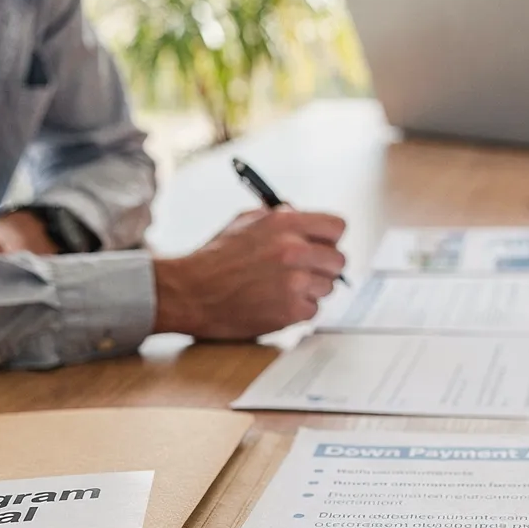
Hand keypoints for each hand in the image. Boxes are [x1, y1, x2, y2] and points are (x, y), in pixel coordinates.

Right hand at [152, 208, 348, 338]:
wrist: (190, 292)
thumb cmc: (215, 257)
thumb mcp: (246, 222)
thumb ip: (281, 217)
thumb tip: (305, 216)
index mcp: (286, 223)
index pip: (337, 227)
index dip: (328, 239)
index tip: (320, 246)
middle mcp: (294, 250)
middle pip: (338, 260)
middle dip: (323, 267)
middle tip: (303, 272)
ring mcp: (294, 282)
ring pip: (328, 287)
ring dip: (311, 290)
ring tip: (282, 289)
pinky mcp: (290, 311)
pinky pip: (313, 310)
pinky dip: (298, 310)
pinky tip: (275, 304)